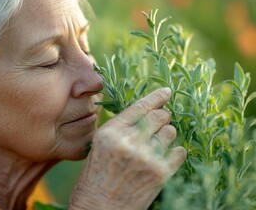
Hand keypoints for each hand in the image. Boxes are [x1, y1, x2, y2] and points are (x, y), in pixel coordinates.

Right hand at [69, 88, 186, 209]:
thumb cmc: (95, 181)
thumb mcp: (99, 148)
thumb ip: (119, 130)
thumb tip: (145, 116)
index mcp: (110, 132)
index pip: (139, 107)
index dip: (156, 97)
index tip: (167, 92)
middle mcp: (129, 141)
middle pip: (159, 117)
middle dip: (163, 117)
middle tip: (161, 122)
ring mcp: (146, 157)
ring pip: (170, 133)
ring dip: (167, 136)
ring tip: (156, 145)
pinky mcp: (160, 173)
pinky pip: (179, 152)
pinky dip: (175, 153)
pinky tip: (165, 158)